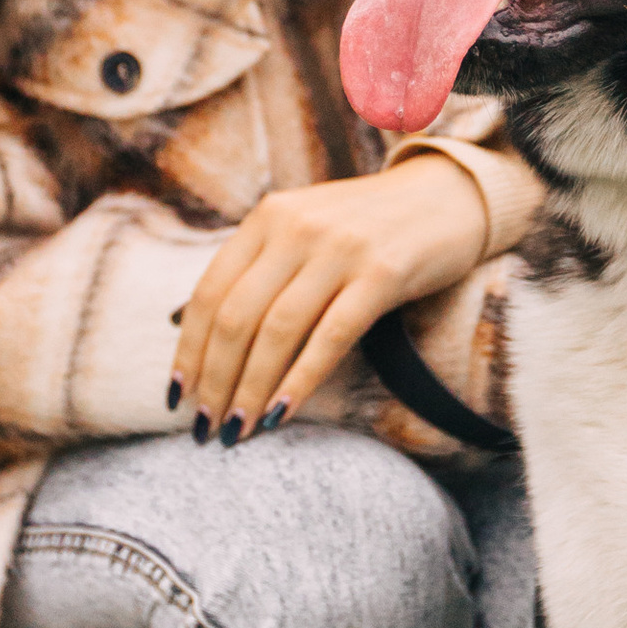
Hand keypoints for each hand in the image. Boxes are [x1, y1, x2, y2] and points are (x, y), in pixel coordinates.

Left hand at [170, 158, 488, 441]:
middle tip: (205, 427)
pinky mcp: (382, 274)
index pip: (209, 291)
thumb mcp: (303, 229)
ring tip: (236, 430)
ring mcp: (339, 249)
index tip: (178, 396)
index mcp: (268, 217)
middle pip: (235, 317)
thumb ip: (255, 268)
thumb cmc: (367, 226)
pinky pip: (330, 337)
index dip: (188, 350)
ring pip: (276, 331)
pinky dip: (299, 381)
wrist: (449, 196)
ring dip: (249, 389)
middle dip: (214, 381)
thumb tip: (184, 326)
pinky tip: (279, 413)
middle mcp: (297, 228)